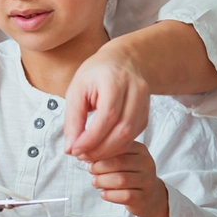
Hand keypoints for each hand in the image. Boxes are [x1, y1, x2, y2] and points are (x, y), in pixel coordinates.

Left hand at [63, 43, 150, 162]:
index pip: (107, 115)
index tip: (75, 149)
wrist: (122, 60)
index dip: (92, 137)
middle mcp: (135, 90)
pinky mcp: (146, 113)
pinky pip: (134, 135)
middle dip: (101, 148)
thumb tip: (70, 148)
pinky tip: (102, 148)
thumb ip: (73, 119)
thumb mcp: (76, 90)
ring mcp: (145, 101)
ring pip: (131, 135)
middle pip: (123, 128)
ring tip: (89, 155)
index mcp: (115, 79)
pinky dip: (117, 146)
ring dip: (109, 151)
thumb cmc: (95, 74)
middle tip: (81, 156)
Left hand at [88, 142, 168, 216]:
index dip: (98, 152)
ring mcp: (147, 182)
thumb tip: (84, 153)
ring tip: (95, 181)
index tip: (87, 157)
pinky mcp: (144, 198)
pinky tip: (104, 193)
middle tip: (91, 170)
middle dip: (99, 167)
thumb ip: (106, 154)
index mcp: (140, 150)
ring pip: (121, 180)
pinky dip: (109, 194)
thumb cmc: (128, 174)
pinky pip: (124, 196)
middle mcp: (147, 164)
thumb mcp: (121, 159)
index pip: (117, 146)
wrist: (149, 196)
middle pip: (118, 163)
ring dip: (102, 181)